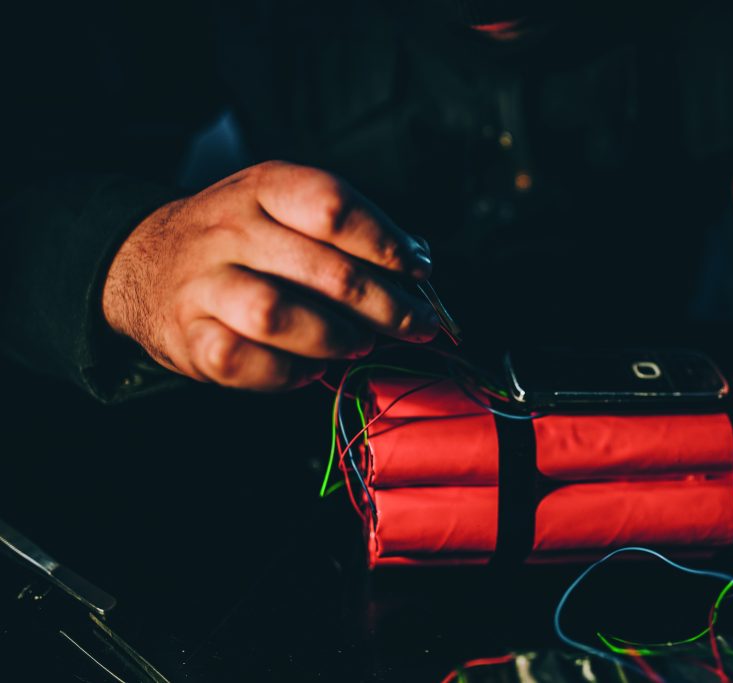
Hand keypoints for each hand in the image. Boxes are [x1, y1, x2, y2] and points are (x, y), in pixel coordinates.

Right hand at [102, 161, 438, 389]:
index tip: (419, 271)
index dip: (385, 242)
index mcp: (263, 188)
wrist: (143, 264)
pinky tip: (310, 368)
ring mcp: (203, 284)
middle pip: (322, 268)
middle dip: (384, 305)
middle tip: (416, 326)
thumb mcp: (283, 210)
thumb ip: (347, 229)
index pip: (333, 206)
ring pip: (276, 313)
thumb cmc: (240, 242)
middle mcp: (229, 230)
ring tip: (360, 345)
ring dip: (334, 337)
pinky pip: (242, 360)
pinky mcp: (187, 337)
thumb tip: (417, 258)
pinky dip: (286, 372)